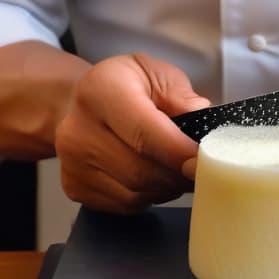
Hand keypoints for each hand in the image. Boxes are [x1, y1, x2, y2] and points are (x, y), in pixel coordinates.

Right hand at [54, 53, 210, 212]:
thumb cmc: (126, 86)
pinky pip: (124, 204)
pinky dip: (148, 196)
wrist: (79, 101)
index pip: (145, 134)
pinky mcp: (74, 187)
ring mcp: (72, 162)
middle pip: (140, 171)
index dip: (179, 153)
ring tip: (178, 170)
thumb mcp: (159, 74)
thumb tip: (206, 127)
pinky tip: (155, 178)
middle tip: (200, 170)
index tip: (204, 162)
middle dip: (177, 175)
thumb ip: (183, 98)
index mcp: (102, 91)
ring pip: (134, 193)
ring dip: (165, 188)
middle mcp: (79, 129)